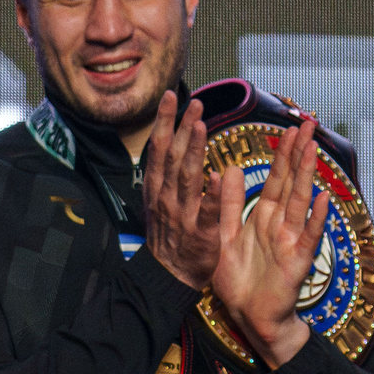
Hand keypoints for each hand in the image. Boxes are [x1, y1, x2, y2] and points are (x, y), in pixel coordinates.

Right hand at [141, 90, 221, 288]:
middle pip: (173, 157)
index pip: (160, 149)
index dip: (164, 122)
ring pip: (187, 178)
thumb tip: (172, 139)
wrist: (168, 276)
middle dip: (181, 128)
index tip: (170, 97)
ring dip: (193, 151)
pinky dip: (209, 195)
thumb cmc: (168, 235)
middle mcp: (166, 198)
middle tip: (194, 103)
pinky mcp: (200, 234)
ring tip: (200, 126)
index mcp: (157, 188)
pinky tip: (216, 176)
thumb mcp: (159, 200)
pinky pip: (206, 212)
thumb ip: (167, 171)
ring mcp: (182, 215)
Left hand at [208, 117, 331, 366]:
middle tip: (309, 124)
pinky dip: (315, 219)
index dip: (283, 154)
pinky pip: (307, 237)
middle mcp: (280, 224)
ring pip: (301, 203)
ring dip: (307, 176)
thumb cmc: (240, 280)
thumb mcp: (224, 236)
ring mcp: (291, 240)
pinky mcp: (297, 261)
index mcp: (263, 217)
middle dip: (299, 154)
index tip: (290, 128)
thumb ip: (227, 204)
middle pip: (292, 183)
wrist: (250, 316)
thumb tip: (224, 170)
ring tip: (313, 150)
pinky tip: (322, 200)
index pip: (276, 179)